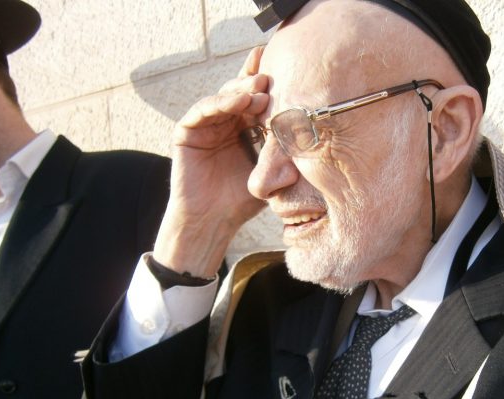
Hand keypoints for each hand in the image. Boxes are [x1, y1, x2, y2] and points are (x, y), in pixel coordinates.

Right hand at [153, 46, 269, 277]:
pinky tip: (240, 101)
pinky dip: (220, 102)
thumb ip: (286, 156)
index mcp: (244, 129)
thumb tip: (317, 139)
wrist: (212, 222)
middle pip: (240, 93)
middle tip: (274, 76)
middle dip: (257, 84)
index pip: (257, 101)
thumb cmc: (242, 203)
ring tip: (261, 88)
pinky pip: (202, 110)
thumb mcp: (271, 175)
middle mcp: (223, 123)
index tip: (289, 71)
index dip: (270, 87)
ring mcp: (204, 126)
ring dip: (242, 90)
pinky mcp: (185, 132)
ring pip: (223, 97)